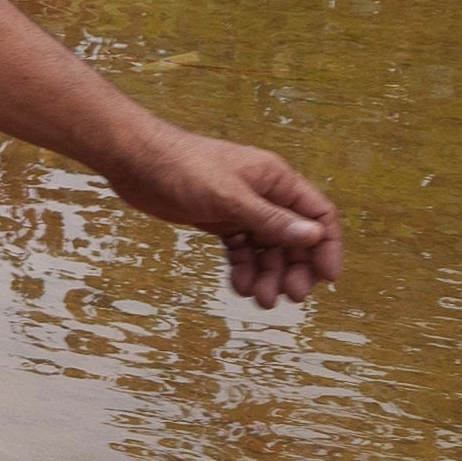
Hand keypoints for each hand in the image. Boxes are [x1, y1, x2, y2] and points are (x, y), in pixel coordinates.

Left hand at [116, 130, 342, 307]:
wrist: (134, 160)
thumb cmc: (181, 167)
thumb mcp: (229, 197)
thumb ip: (270, 219)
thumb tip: (314, 236)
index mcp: (276, 180)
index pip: (318, 214)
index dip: (327, 246)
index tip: (327, 278)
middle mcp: (264, 194)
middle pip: (295, 237)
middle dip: (295, 268)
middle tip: (289, 296)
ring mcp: (241, 208)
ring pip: (267, 248)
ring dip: (268, 274)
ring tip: (260, 299)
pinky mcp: (219, 220)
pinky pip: (241, 250)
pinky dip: (243, 268)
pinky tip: (239, 287)